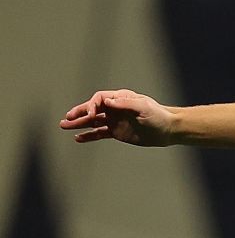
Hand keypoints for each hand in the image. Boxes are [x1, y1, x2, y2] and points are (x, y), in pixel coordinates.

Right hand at [58, 90, 176, 146]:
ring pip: (93, 122)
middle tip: (67, 118)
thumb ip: (124, 104)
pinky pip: (99, 133)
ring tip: (64, 126)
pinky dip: (89, 135)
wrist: (168, 130)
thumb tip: (107, 102)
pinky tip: (78, 138)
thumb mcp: (143, 107)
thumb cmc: (158, 115)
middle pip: (92, 109)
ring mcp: (114, 121)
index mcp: (119, 99)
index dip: (92, 106)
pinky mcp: (117, 132)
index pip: (99, 99)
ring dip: (79, 124)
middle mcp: (114, 109)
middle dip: (79, 113)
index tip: (91, 115)